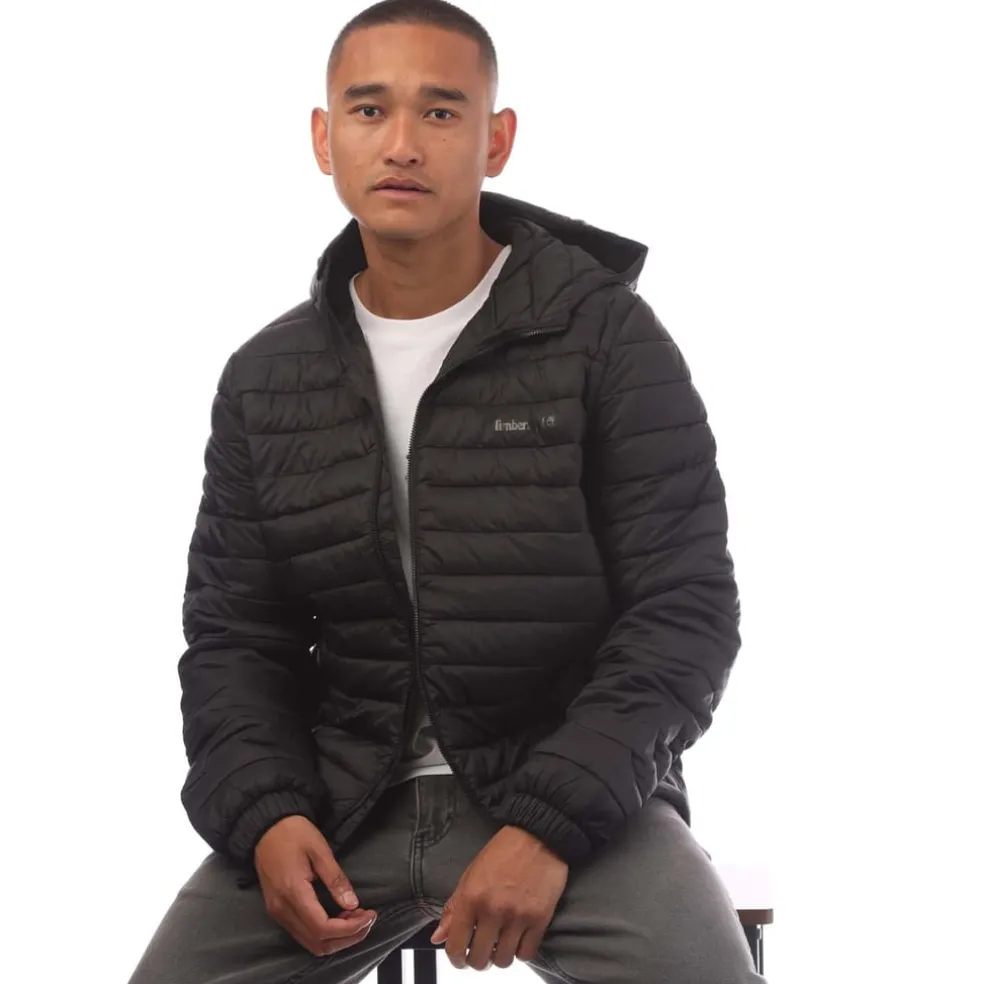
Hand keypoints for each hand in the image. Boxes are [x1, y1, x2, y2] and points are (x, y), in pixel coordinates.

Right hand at [254, 814, 376, 956]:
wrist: (266, 827)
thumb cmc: (294, 833)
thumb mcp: (320, 849)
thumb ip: (336, 879)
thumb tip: (353, 904)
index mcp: (292, 892)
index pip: (322, 928)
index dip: (349, 929)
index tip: (369, 916)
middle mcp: (281, 910)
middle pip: (317, 943)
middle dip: (347, 938)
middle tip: (367, 920)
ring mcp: (277, 913)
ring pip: (310, 943)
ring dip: (336, 938)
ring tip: (356, 919)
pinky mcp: (277, 911)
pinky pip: (302, 934)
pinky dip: (323, 934)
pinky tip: (339, 918)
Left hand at [431, 825, 567, 969]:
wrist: (538, 835)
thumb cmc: (503, 852)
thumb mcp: (471, 874)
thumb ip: (454, 907)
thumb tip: (438, 937)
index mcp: (471, 897)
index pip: (455, 946)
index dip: (455, 958)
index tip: (460, 958)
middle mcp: (493, 910)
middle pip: (480, 959)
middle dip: (477, 960)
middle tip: (481, 951)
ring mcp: (518, 916)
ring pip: (504, 961)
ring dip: (499, 957)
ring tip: (500, 943)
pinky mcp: (540, 919)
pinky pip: (526, 954)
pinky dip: (520, 952)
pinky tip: (517, 939)